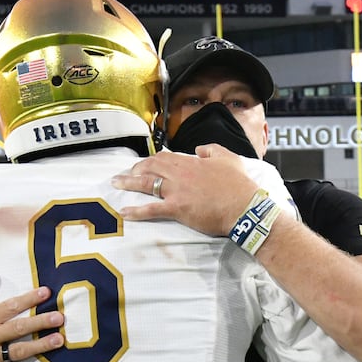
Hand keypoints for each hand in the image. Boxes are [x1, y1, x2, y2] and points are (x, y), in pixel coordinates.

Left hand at [110, 145, 261, 234]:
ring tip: (116, 184)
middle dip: (135, 169)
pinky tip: (124, 212)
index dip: (152, 160)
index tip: (144, 164)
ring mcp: (177, 191)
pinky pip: (152, 209)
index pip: (165, 157)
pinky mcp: (177, 208)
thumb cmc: (239, 185)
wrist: (244, 206)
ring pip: (147, 183)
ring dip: (129, 183)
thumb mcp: (228, 158)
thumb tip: (199, 149)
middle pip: (151, 167)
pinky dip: (136, 211)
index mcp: (191, 162)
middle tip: (125, 173)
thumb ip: (212, 149)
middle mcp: (180, 174)